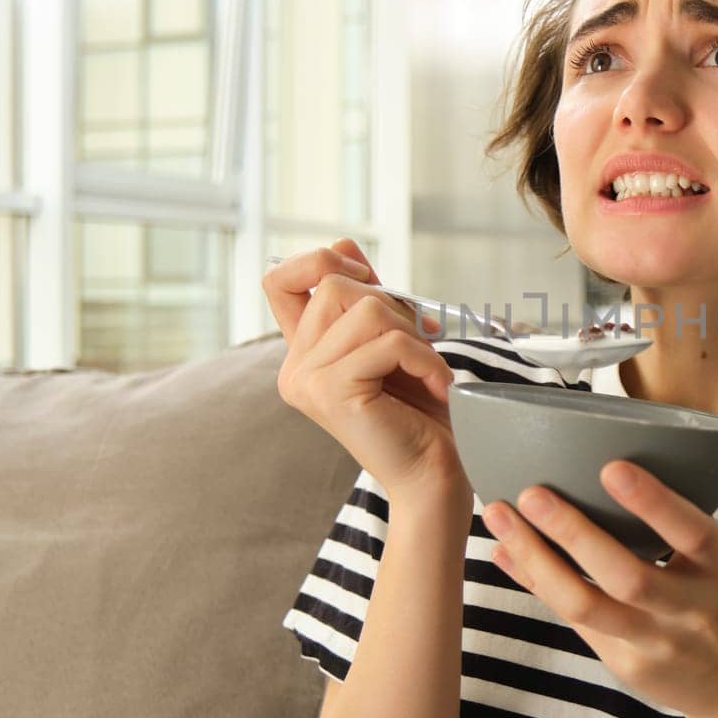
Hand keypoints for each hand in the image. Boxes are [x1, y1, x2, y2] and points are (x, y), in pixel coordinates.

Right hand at [263, 238, 465, 506]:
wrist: (435, 475)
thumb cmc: (421, 412)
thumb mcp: (392, 340)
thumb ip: (366, 298)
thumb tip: (341, 242)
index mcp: (303, 353)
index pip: (279, 279)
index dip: (322, 263)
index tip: (372, 285)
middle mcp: (294, 367)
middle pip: (334, 283)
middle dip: (392, 304)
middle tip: (418, 346)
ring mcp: (306, 380)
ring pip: (365, 307)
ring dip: (413, 333)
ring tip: (427, 369)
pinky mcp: (331, 392)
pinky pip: (388, 342)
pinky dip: (426, 358)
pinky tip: (437, 385)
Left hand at [479, 460, 717, 717]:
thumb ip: (678, 529)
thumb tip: (603, 467)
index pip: (692, 532)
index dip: (654, 502)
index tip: (611, 467)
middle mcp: (691, 609)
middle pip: (627, 575)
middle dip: (573, 533)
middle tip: (532, 494)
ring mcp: (657, 643)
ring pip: (586, 606)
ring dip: (536, 559)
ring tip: (500, 517)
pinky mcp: (627, 666)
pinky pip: (573, 621)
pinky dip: (534, 582)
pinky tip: (504, 553)